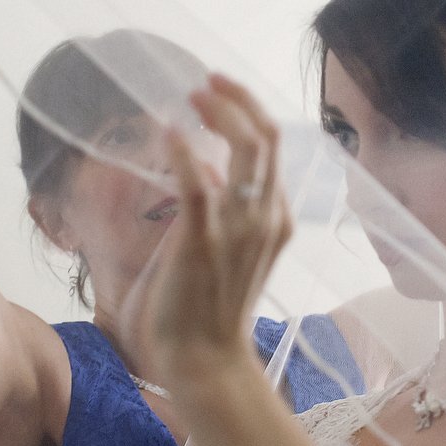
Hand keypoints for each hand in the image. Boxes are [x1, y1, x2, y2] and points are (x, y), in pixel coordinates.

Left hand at [130, 74, 292, 393]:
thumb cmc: (206, 311)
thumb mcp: (225, 249)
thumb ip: (218, 209)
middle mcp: (265, 217)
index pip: (271, 147)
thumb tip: (203, 169)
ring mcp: (238, 229)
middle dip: (235, 99)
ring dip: (217, 113)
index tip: (218, 90)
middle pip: (265, 137)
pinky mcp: (203, 241)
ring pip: (245, 149)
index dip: (247, 109)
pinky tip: (170, 132)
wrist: (205, 363)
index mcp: (274, 218)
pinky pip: (198, 183)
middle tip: (204, 82)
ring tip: (191, 96)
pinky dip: (184, 152)